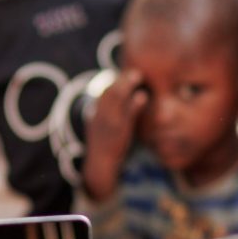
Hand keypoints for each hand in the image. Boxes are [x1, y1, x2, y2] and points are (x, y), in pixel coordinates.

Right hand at [82, 72, 147, 201]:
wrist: (99, 168)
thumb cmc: (104, 149)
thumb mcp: (101, 130)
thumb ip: (107, 116)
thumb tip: (117, 103)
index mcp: (94, 115)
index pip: (103, 94)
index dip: (113, 82)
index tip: (123, 73)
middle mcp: (99, 118)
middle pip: (109, 93)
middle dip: (121, 80)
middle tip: (134, 70)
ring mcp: (108, 125)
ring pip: (115, 101)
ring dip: (126, 86)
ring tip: (138, 75)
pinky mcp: (117, 134)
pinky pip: (126, 117)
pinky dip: (133, 105)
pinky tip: (142, 97)